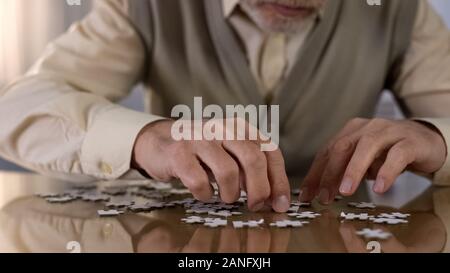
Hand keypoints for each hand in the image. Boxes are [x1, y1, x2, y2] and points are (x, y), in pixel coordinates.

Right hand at [132, 119, 289, 211]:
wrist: (159, 139)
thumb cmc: (202, 151)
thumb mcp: (230, 152)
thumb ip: (251, 169)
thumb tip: (274, 199)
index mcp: (240, 127)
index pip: (270, 152)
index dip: (279, 181)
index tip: (280, 204)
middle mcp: (222, 128)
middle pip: (253, 159)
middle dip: (259, 190)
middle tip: (256, 206)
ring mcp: (199, 138)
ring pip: (228, 172)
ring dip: (231, 194)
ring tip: (227, 198)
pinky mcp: (179, 153)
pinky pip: (199, 182)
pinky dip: (205, 195)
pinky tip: (204, 193)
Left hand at [299, 118, 446, 203]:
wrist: (426, 140)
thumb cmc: (388, 153)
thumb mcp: (363, 162)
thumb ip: (344, 172)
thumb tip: (320, 192)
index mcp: (351, 131)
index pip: (328, 151)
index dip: (315, 173)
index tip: (307, 195)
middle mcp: (367, 127)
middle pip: (342, 147)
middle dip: (330, 173)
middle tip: (324, 197)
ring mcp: (389, 131)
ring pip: (367, 147)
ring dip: (353, 170)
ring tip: (346, 192)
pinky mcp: (410, 141)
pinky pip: (397, 155)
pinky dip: (386, 171)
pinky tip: (380, 188)